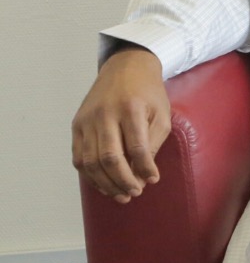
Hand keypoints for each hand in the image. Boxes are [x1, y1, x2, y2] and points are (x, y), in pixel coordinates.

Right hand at [71, 45, 170, 202]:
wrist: (125, 68)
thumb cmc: (148, 93)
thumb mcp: (161, 113)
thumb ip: (153, 143)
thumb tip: (144, 175)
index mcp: (131, 108)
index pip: (136, 146)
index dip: (144, 168)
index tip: (152, 181)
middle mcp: (105, 114)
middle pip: (110, 157)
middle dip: (123, 181)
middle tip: (135, 193)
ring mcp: (87, 120)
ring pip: (91, 161)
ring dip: (106, 183)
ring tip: (121, 195)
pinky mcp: (76, 125)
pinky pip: (79, 157)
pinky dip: (90, 175)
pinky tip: (104, 184)